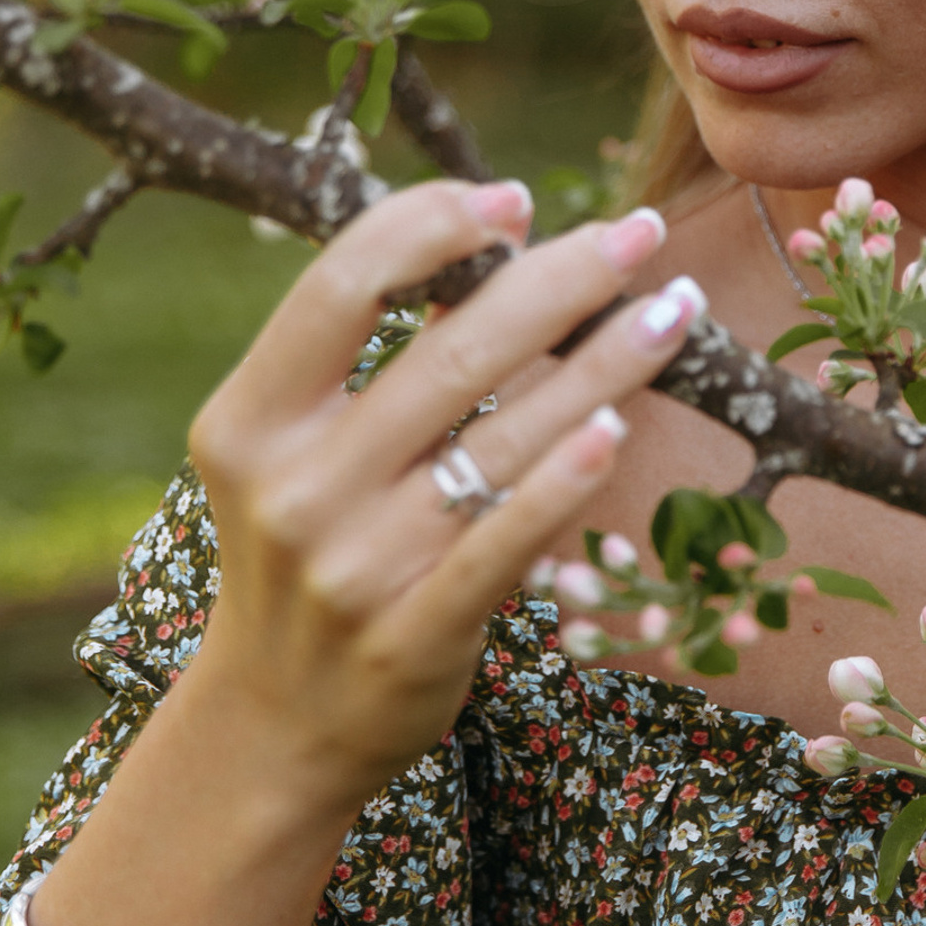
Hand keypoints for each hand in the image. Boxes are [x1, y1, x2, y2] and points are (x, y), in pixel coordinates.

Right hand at [181, 179, 700, 819]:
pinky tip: (618, 423)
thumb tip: (501, 235)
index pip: (342, 284)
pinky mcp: (412, 634)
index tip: (517, 200)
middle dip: (561, 280)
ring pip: (501, 441)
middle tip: (639, 232)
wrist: (273, 725)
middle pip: (449, 354)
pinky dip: (564, 480)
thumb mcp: (297, 447)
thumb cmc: (310, 547)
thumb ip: (374, 355)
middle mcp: (294, 489)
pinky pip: (504, 542)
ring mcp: (352, 568)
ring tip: (674, 308)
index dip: (435, 225)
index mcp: (251, 419)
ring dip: (603, 364)